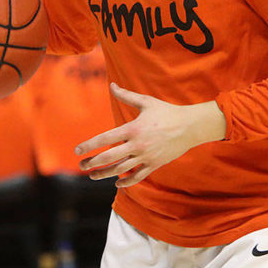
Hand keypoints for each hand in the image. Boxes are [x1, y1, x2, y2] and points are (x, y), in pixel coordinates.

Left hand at [75, 83, 225, 187]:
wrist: (190, 127)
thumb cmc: (166, 112)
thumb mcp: (146, 102)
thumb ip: (126, 95)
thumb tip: (112, 85)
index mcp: (133, 129)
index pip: (105, 139)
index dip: (89, 145)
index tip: (77, 150)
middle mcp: (137, 145)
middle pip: (109, 157)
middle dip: (93, 162)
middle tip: (82, 165)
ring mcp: (146, 156)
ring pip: (121, 169)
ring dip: (104, 174)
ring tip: (93, 176)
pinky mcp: (155, 164)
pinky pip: (138, 176)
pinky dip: (127, 181)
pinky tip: (117, 183)